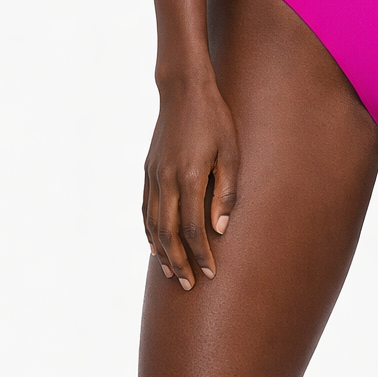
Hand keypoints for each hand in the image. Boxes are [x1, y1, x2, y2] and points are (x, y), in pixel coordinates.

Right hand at [143, 73, 238, 289]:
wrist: (183, 90)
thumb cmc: (214, 119)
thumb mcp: (231, 151)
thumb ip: (227, 190)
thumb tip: (221, 228)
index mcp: (190, 177)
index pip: (194, 228)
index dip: (201, 254)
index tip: (210, 274)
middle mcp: (167, 180)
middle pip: (169, 233)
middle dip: (179, 262)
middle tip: (189, 286)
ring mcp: (154, 175)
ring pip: (153, 224)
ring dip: (162, 252)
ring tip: (171, 274)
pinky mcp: (148, 169)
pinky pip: (145, 208)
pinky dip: (149, 231)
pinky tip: (154, 245)